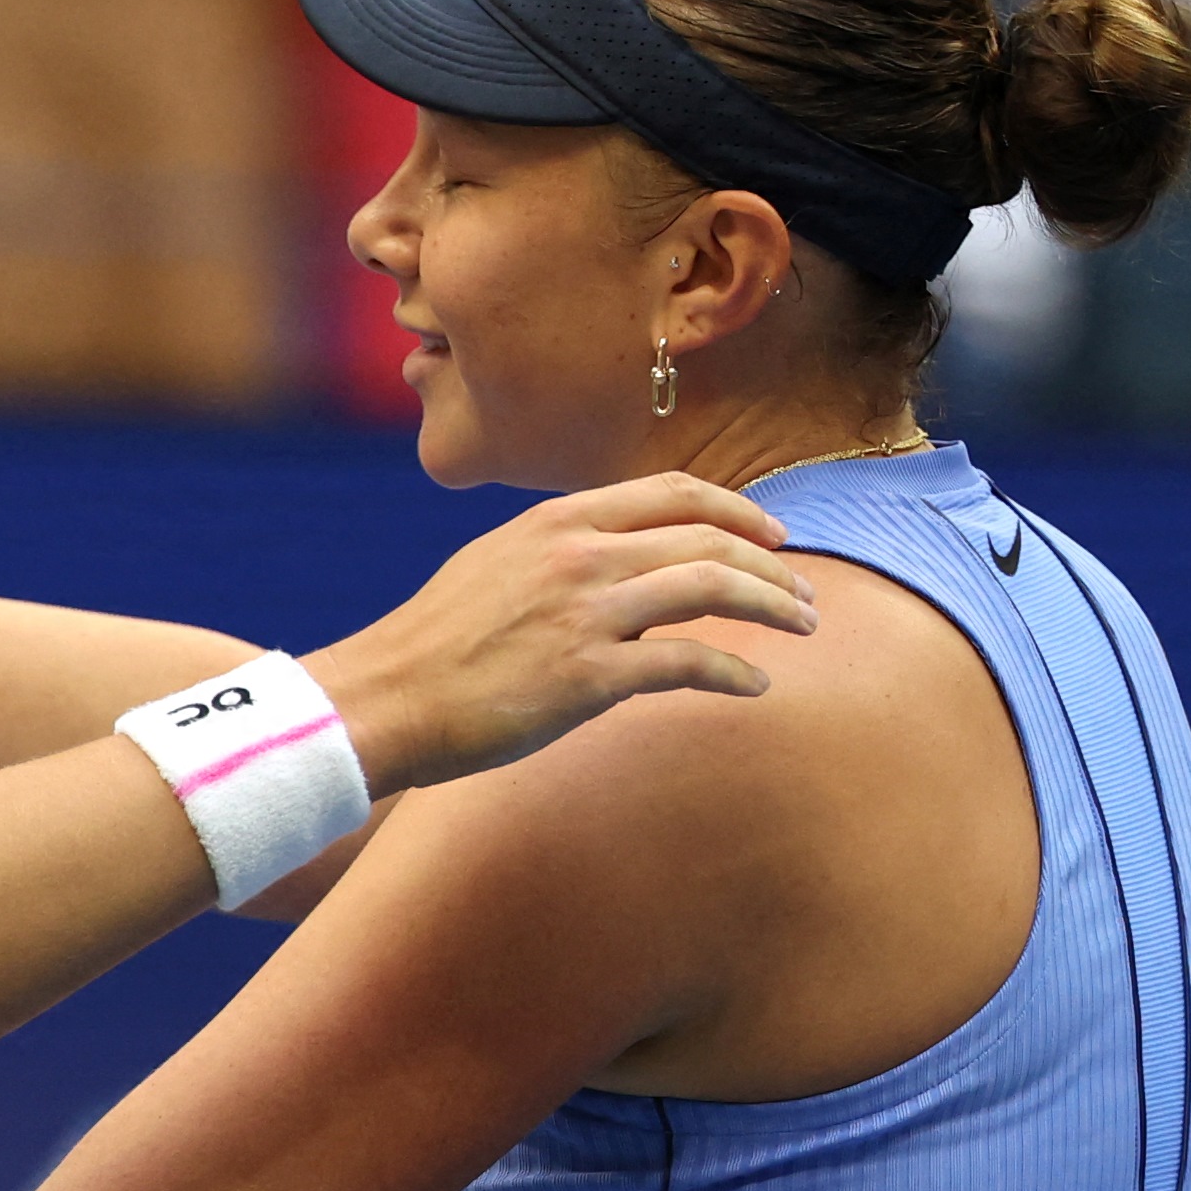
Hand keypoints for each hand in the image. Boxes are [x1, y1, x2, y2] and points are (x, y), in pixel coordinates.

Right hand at [300, 474, 814, 790]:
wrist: (384, 697)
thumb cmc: (435, 646)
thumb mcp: (495, 568)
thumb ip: (559, 556)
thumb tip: (616, 566)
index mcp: (557, 521)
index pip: (672, 493)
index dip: (735, 510)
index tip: (772, 535)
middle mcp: (578, 553)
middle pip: (706, 537)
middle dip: (771, 565)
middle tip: (806, 594)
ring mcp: (586, 611)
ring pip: (712, 588)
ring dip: (772, 606)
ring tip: (804, 628)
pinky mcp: (590, 675)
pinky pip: (690, 662)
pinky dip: (734, 672)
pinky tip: (755, 686)